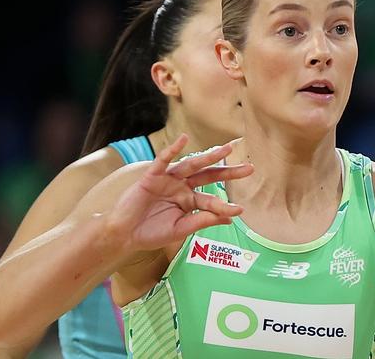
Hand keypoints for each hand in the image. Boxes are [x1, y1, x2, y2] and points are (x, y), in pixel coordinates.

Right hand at [105, 135, 252, 252]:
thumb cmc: (152, 232)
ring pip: (191, 165)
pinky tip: (183, 140)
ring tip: (225, 150)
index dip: (224, 205)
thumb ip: (202, 221)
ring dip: (208, 157)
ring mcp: (168, 179)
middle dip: (228, 172)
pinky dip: (173, 150)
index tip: (240, 209)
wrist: (124, 235)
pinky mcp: (152, 176)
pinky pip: (163, 160)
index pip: (211, 200)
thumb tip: (230, 219)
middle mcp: (182, 186)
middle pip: (209, 176)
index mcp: (189, 200)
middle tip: (249, 168)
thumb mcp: (180, 229)